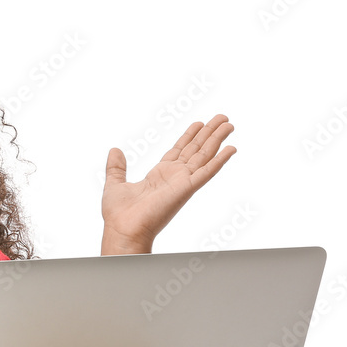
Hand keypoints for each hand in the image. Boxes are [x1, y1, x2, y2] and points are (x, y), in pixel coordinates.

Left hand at [101, 115, 235, 253]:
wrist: (123, 229)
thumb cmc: (118, 214)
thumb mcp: (115, 183)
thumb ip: (117, 167)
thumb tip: (115, 151)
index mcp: (159, 175)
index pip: (179, 151)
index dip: (190, 136)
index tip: (200, 123)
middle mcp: (174, 177)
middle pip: (195, 149)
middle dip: (209, 132)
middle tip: (222, 117)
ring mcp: (182, 182)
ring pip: (204, 155)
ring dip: (217, 139)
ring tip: (229, 124)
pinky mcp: (187, 189)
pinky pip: (207, 172)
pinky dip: (219, 160)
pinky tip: (231, 149)